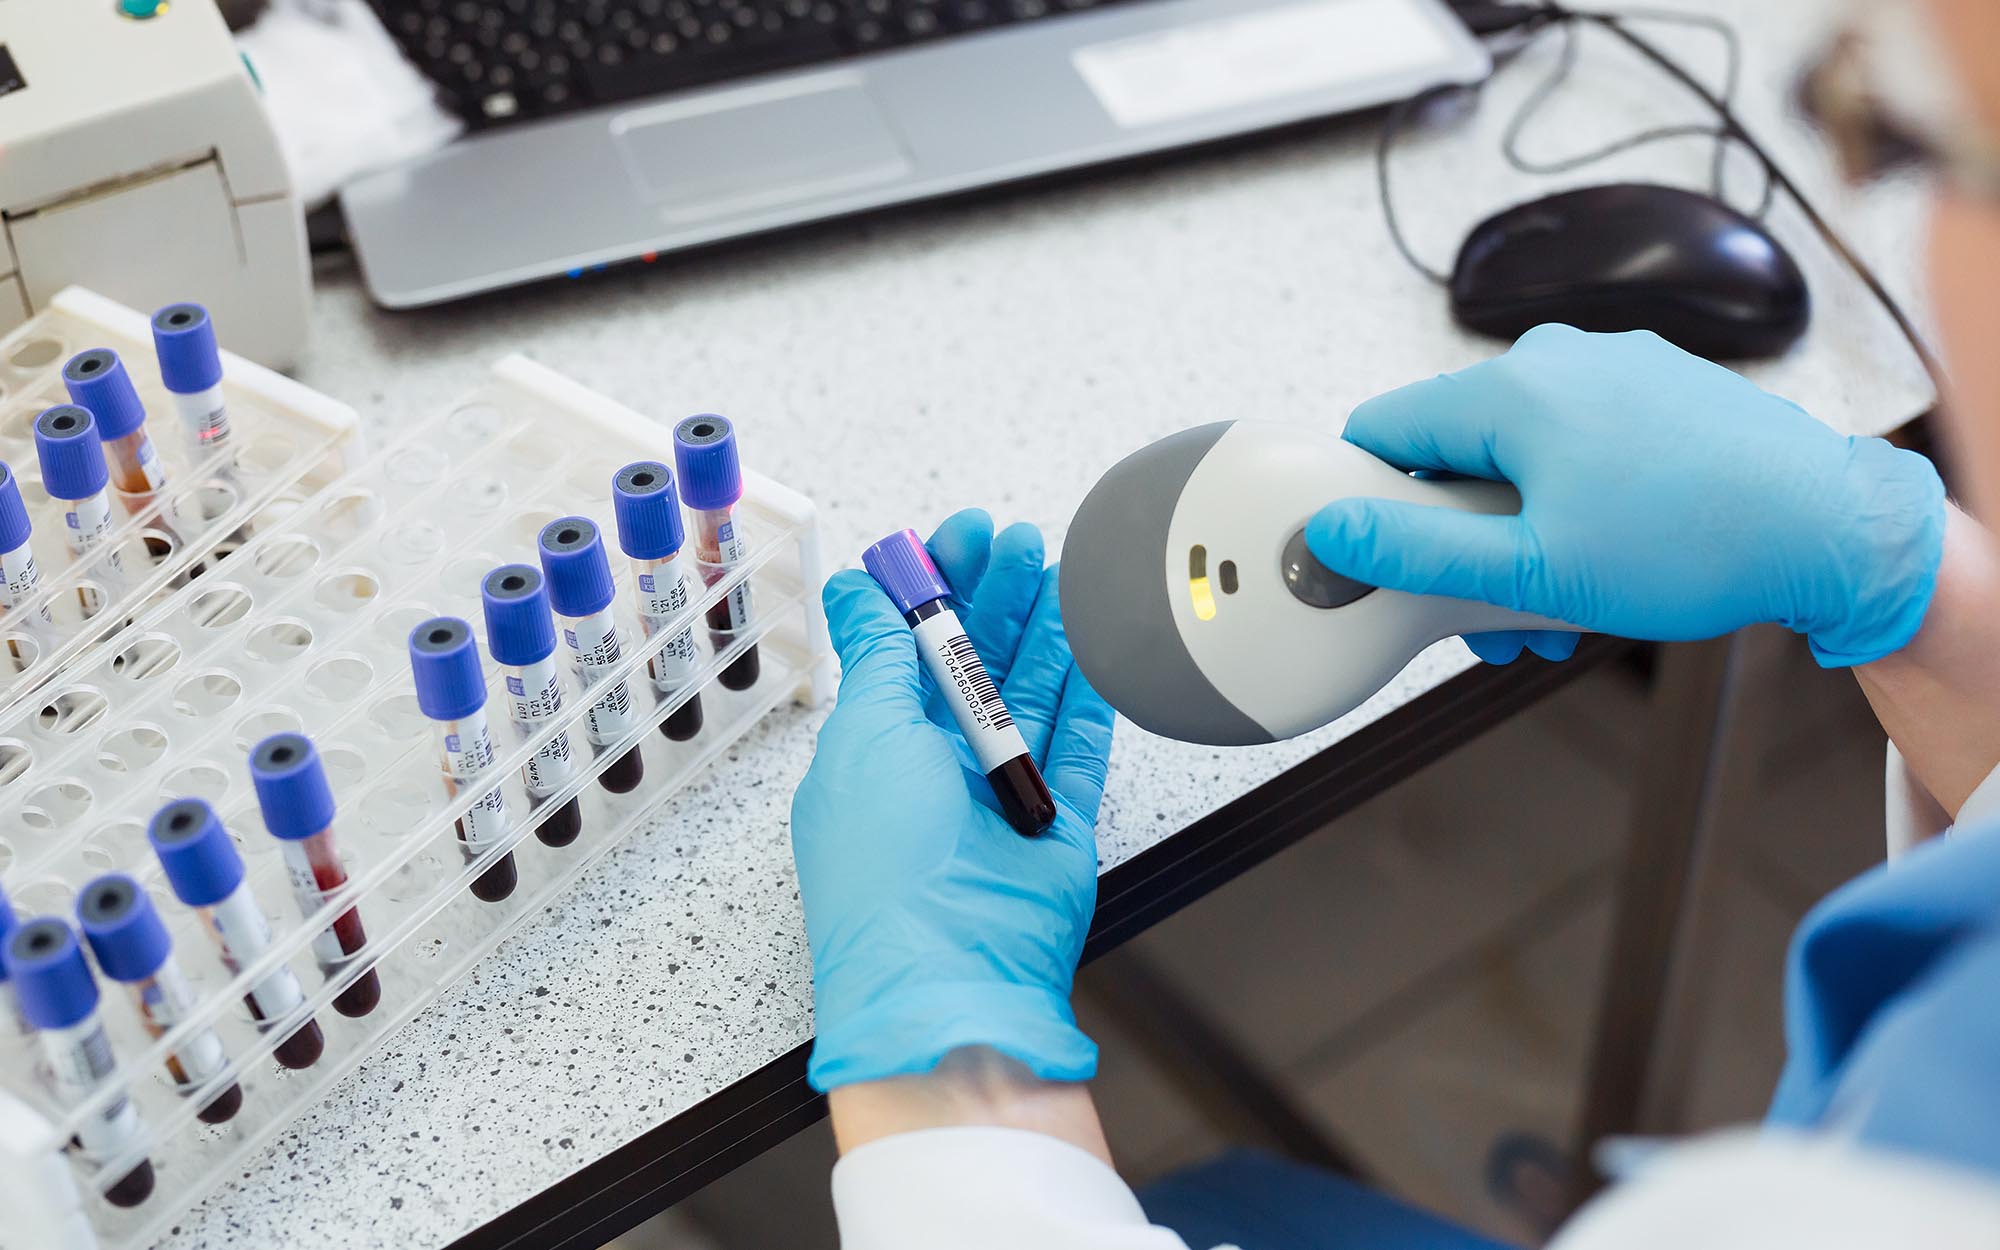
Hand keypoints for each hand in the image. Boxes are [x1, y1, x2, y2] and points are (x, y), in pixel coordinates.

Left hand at [793, 510, 1115, 1091]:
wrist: (951, 971)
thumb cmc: (887, 863)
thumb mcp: (865, 735)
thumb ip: (875, 655)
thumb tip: (857, 588)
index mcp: (878, 749)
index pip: (906, 650)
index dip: (932, 590)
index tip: (957, 538)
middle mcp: (938, 769)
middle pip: (971, 663)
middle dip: (993, 596)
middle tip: (1017, 539)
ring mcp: (1000, 795)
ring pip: (1027, 693)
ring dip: (1040, 629)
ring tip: (1056, 567)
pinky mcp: (1056, 821)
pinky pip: (1078, 744)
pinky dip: (1086, 693)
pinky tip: (1092, 641)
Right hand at [1305, 325, 1946, 666]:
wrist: (1833, 530)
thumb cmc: (1696, 545)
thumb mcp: (1531, 572)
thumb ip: (1417, 554)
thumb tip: (1333, 536)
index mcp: (1513, 388)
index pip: (1382, 426)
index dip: (1365, 497)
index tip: (1380, 555)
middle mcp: (1560, 359)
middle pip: (1455, 449)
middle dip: (1457, 537)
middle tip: (1486, 609)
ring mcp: (1616, 369)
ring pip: (1521, 455)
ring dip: (1517, 533)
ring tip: (1556, 605)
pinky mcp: (1659, 390)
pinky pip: (1579, 444)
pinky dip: (1570, 502)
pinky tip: (1603, 563)